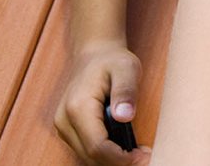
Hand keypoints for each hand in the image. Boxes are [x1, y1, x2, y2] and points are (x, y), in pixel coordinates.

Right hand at [54, 41, 148, 164]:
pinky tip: (126, 150)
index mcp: (78, 107)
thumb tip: (125, 116)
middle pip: (91, 156)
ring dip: (112, 161)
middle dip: (119, 162)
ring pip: (87, 157)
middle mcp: (65, 121)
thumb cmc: (112, 61)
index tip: (144, 156)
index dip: (121, 158)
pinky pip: (86, 150)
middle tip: (146, 157)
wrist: (94, 54)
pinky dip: (105, 155)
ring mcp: (64, 127)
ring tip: (138, 154)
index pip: (97, 146)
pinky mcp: (68, 130)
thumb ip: (126, 91)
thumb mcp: (126, 68)